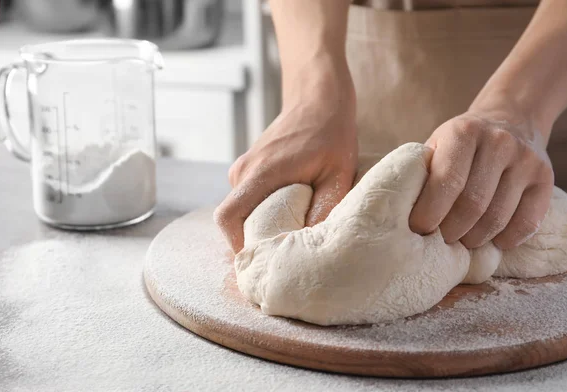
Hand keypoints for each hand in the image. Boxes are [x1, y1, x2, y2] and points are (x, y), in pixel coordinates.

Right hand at [215, 64, 357, 252]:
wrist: (318, 97)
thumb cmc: (331, 132)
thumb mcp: (338, 174)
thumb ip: (324, 210)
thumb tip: (310, 246)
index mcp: (261, 173)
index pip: (228, 218)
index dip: (238, 246)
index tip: (261, 260)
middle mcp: (244, 171)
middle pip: (236, 220)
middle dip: (256, 239)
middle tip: (286, 252)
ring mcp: (244, 168)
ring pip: (243, 209)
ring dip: (263, 223)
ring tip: (293, 228)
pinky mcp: (250, 167)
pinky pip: (249, 198)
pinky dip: (265, 210)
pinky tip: (292, 209)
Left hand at [409, 109, 553, 249]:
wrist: (509, 118)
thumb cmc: (461, 144)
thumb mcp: (438, 144)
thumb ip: (424, 172)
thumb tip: (399, 213)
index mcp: (463, 132)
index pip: (447, 181)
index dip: (430, 212)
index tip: (418, 229)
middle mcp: (498, 142)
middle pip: (473, 204)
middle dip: (451, 230)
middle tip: (440, 240)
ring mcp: (526, 159)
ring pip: (498, 217)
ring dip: (475, 239)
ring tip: (462, 242)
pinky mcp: (545, 177)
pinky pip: (528, 222)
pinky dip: (506, 240)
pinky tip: (491, 241)